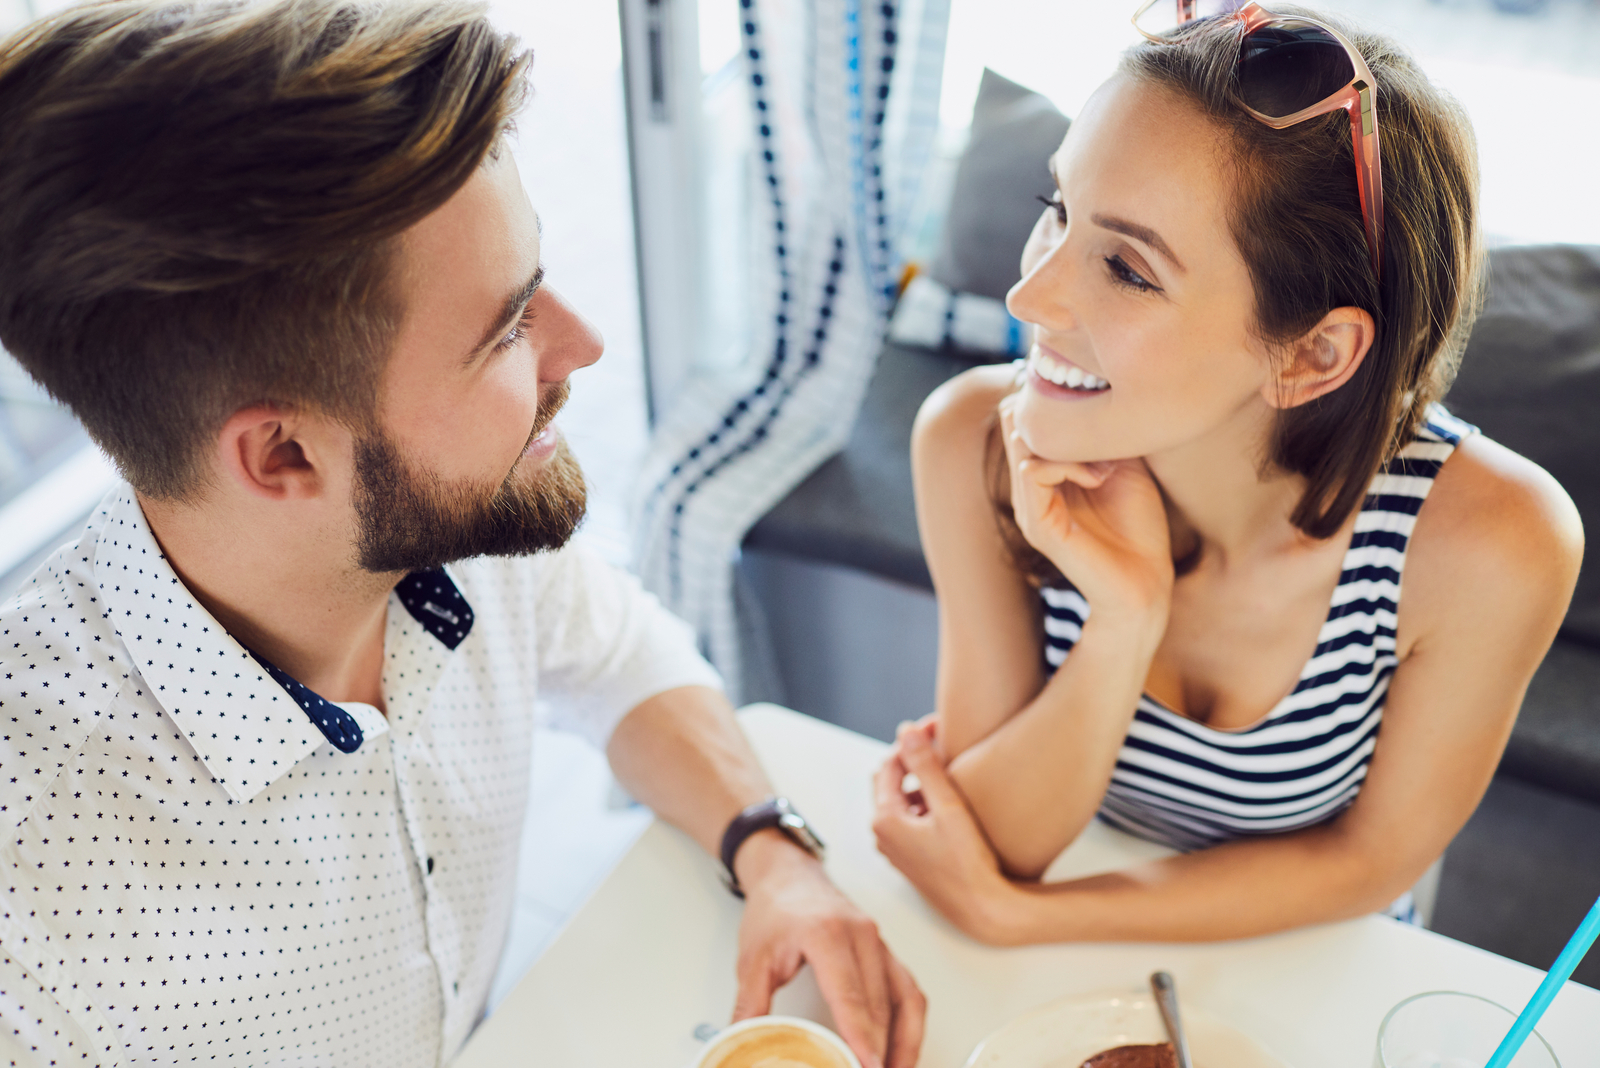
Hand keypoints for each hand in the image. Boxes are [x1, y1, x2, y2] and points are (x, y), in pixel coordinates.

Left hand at [732, 834, 924, 1067]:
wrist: (789, 876)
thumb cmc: (775, 909)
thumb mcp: (753, 959)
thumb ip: (750, 1004)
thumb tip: (741, 1040)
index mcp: (827, 934)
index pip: (850, 995)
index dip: (861, 1036)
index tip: (868, 1065)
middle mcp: (861, 936)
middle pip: (880, 1004)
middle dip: (881, 1049)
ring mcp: (879, 942)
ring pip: (905, 998)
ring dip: (905, 1041)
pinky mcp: (886, 951)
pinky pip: (909, 990)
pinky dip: (910, 1023)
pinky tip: (902, 1048)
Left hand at [871, 722, 1021, 945]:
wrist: (982, 909)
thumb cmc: (967, 862)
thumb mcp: (948, 807)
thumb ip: (926, 766)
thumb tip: (906, 730)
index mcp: (884, 820)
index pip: (890, 763)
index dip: (914, 740)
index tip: (939, 726)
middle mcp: (882, 835)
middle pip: (890, 779)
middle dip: (912, 757)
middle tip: (941, 739)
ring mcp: (894, 848)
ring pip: (899, 799)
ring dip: (918, 779)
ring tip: (948, 766)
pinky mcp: (909, 857)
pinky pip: (908, 818)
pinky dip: (922, 801)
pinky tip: (948, 799)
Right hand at [998, 395, 1172, 622]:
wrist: (1147, 586)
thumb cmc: (1141, 530)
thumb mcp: (1125, 466)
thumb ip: (1102, 436)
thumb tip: (1092, 397)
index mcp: (1047, 476)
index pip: (1026, 420)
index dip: (1056, 404)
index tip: (1100, 412)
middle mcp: (1031, 491)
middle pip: (1017, 425)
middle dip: (1058, 416)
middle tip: (1099, 430)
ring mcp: (1030, 509)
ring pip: (1021, 444)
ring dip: (1066, 442)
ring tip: (1104, 461)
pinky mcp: (1039, 526)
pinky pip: (1032, 473)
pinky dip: (1065, 465)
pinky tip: (1098, 477)